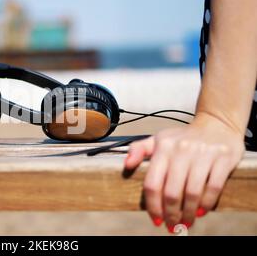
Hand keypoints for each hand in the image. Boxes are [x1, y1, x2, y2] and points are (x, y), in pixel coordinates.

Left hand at [124, 113, 244, 231]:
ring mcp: (203, 153)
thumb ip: (139, 150)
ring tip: (186, 223)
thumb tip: (126, 165)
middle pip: (171, 192)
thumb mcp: (158, 139)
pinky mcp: (223, 157)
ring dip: (187, 213)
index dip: (153, 205)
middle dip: (170, 214)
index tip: (155, 220)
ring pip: (192, 192)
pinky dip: (206, 203)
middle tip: (172, 226)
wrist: (217, 123)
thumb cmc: (183, 137)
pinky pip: (213, 187)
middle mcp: (182, 149)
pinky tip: (200, 212)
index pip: (153, 183)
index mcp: (163, 147)